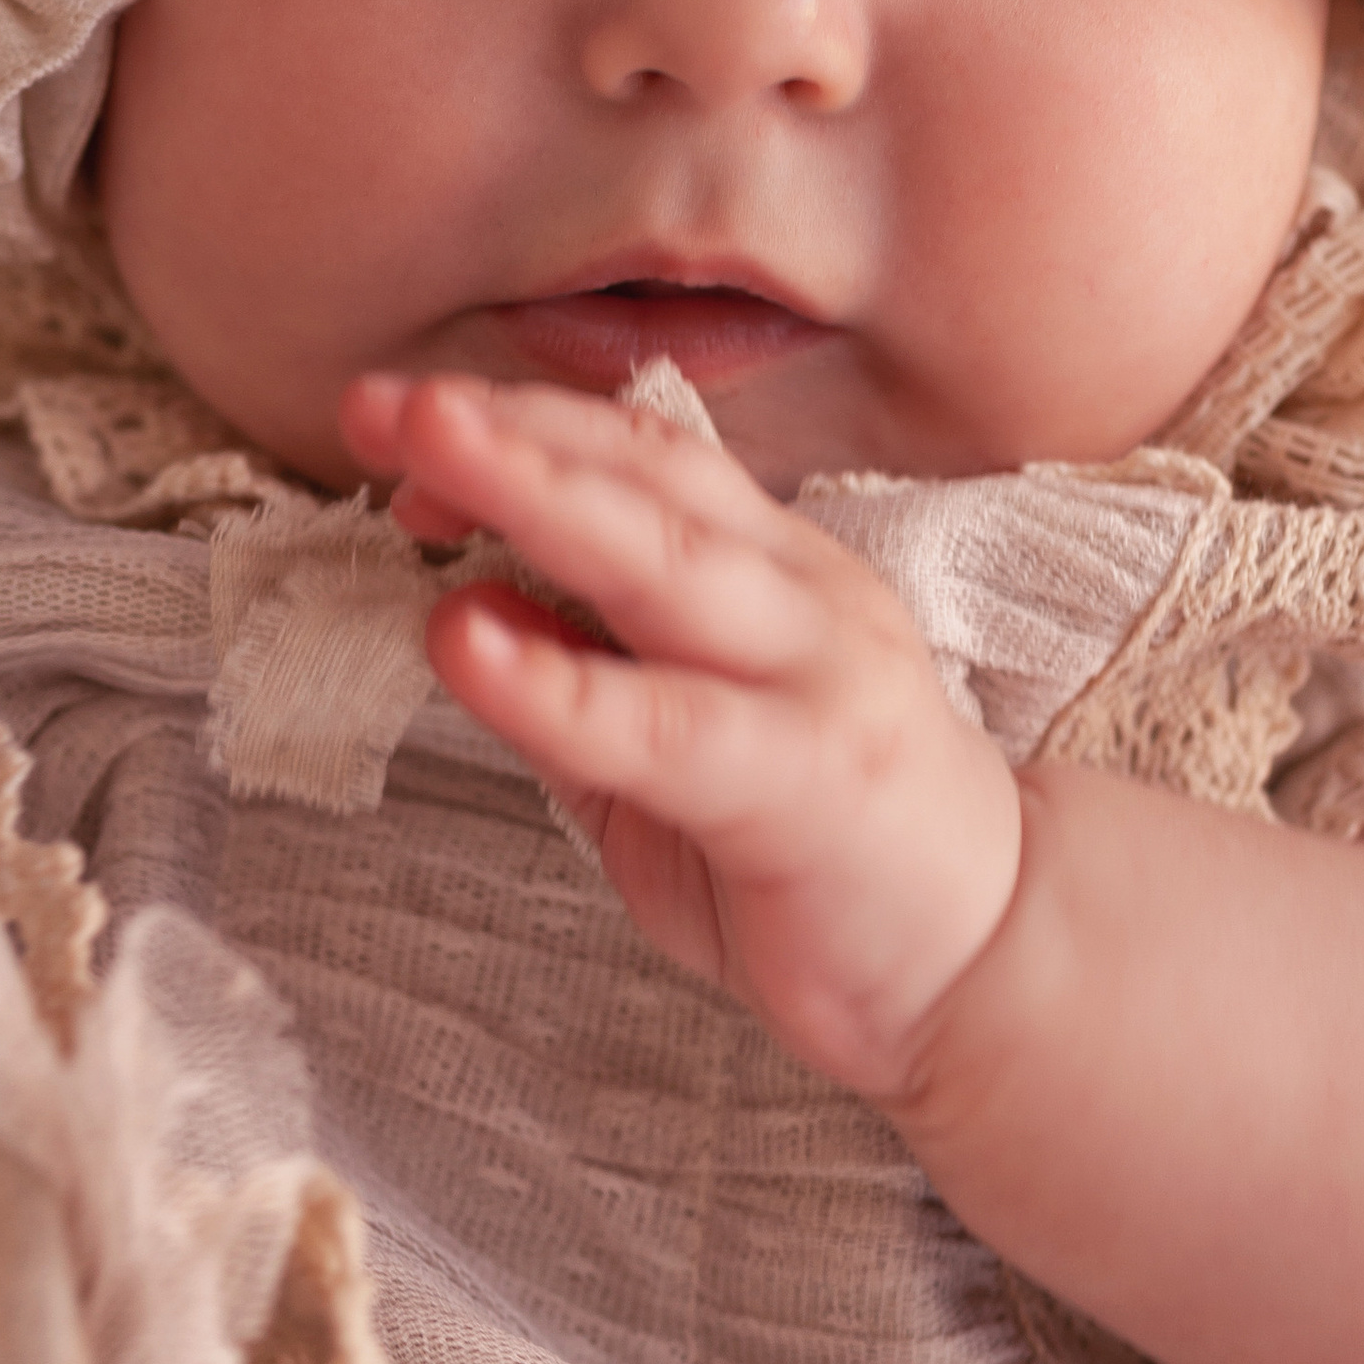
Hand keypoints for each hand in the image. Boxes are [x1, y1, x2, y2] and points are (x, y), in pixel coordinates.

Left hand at [338, 372, 1023, 1103]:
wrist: (979, 963)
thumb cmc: (814, 846)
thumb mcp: (669, 752)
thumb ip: (581, 681)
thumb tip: (462, 607)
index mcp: (771, 568)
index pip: (640, 460)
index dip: (524, 429)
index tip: (404, 424)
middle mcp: (799, 596)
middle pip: (648, 480)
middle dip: (512, 431)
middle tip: (384, 401)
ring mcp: (816, 678)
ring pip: (666, 563)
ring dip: (539, 498)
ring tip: (424, 467)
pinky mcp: (813, 777)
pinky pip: (670, 724)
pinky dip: (562, 684)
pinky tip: (470, 648)